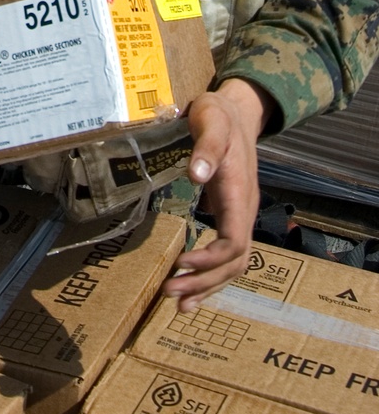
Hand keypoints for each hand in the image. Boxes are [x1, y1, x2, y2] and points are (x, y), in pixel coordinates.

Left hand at [161, 78, 273, 310]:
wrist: (236, 111)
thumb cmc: (220, 116)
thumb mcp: (211, 122)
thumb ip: (206, 147)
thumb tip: (196, 175)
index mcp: (240, 194)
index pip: (234, 242)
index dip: (210, 259)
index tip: (181, 263)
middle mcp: (244, 211)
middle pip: (234, 263)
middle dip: (204, 282)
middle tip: (170, 292)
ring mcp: (238, 215)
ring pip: (233, 265)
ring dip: (206, 285)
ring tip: (178, 301)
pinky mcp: (229, 215)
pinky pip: (225, 254)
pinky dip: (209, 274)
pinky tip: (191, 287)